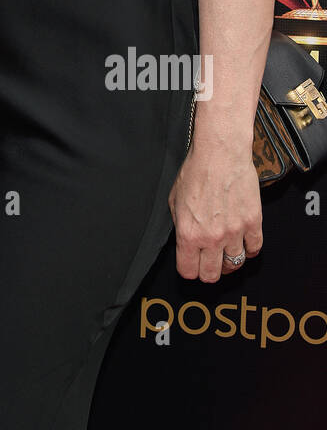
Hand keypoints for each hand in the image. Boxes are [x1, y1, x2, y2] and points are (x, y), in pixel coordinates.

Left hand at [168, 149, 261, 281]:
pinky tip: (243, 242)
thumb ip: (180, 225)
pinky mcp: (253, 223)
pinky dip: (249, 249)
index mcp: (188, 234)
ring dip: (229, 261)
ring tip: (225, 251)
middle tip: (208, 262)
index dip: (188, 269)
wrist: (220, 154)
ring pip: (234, 264)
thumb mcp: (175, 200)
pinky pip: (255, 249)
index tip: (191, 265)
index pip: (188, 271)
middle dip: (208, 271)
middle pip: (211, 274)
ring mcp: (234, 232)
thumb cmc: (195, 172)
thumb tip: (185, 240)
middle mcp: (211, 238)